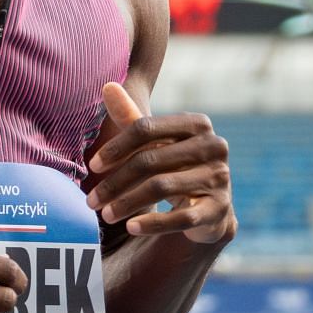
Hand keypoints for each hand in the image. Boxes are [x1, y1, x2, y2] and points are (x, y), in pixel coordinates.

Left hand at [85, 82, 235, 244]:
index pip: (145, 128)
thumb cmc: (176, 165)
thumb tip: (107, 86)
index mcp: (197, 124)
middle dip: (115, 182)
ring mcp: (220, 178)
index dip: (116, 147)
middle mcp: (214, 147)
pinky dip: (153, 223)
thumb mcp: (155, 142)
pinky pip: (182, 217)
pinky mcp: (220, 209)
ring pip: (162, 188)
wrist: (211, 204)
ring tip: (106, 215)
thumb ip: (131, 116)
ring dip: (128, 203)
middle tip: (92, 200)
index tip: (93, 165)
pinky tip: (131, 227)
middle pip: (150, 160)